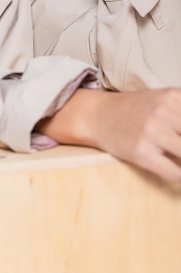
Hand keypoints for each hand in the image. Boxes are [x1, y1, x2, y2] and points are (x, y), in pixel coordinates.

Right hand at [38, 87, 180, 182]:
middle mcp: (164, 111)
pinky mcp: (141, 152)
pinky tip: (175, 170)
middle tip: (180, 148)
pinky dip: (180, 176)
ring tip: (175, 157)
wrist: (100, 115)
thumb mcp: (166, 100)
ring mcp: (152, 131)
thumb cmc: (138, 110)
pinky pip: (175, 173)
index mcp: (174, 96)